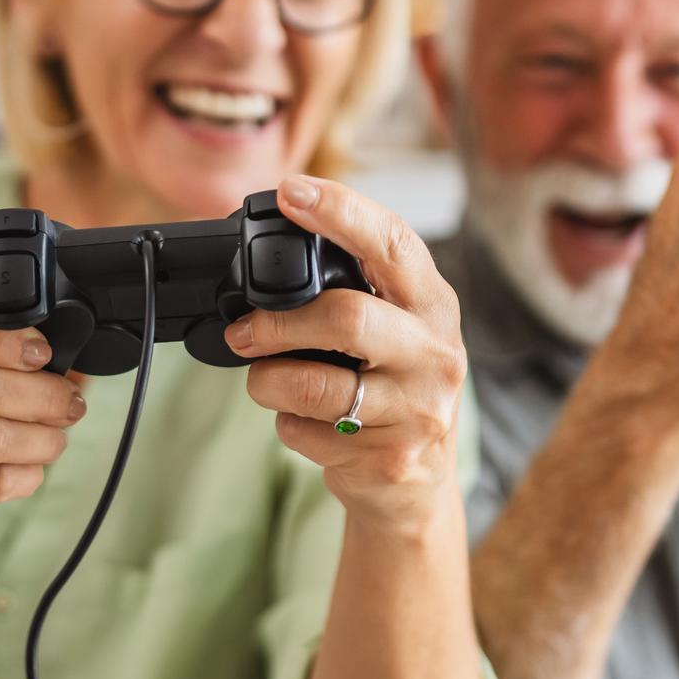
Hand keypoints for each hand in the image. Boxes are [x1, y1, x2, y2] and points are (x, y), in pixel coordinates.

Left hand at [222, 175, 467, 535]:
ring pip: (314, 385)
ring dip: (267, 381)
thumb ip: (358, 290)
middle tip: (242, 332)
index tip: (290, 191)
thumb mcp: (397, 330)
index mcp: (433, 304)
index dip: (340, 211)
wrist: (419, 487)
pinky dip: (287, 425)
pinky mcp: (390, 458)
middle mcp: (435, 353)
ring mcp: (417, 410)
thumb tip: (278, 247)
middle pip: (347, 318)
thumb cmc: (395, 391)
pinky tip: (304, 423)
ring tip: (263, 381)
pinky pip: (308, 432)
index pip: (392, 242)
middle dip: (277, 323)